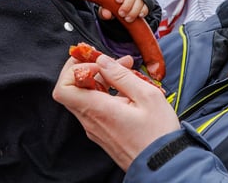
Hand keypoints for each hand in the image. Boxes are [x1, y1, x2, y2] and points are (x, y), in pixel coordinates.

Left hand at [52, 54, 179, 170]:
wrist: (165, 165)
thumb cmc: (159, 134)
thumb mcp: (147, 96)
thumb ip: (121, 76)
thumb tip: (102, 61)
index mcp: (98, 110)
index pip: (63, 87)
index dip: (74, 69)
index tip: (96, 62)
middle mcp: (91, 121)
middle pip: (73, 89)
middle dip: (91, 69)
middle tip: (114, 62)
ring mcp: (95, 129)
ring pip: (86, 97)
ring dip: (102, 80)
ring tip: (127, 72)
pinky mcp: (103, 133)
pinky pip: (96, 108)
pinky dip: (106, 93)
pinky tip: (127, 89)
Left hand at [98, 0, 147, 22]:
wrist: (118, 12)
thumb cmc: (110, 6)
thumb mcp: (105, 9)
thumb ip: (104, 10)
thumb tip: (106, 15)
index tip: (118, 1)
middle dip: (127, 5)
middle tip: (121, 14)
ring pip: (139, 0)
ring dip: (134, 10)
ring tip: (128, 19)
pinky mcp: (144, 3)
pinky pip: (145, 6)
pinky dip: (143, 11)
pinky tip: (139, 16)